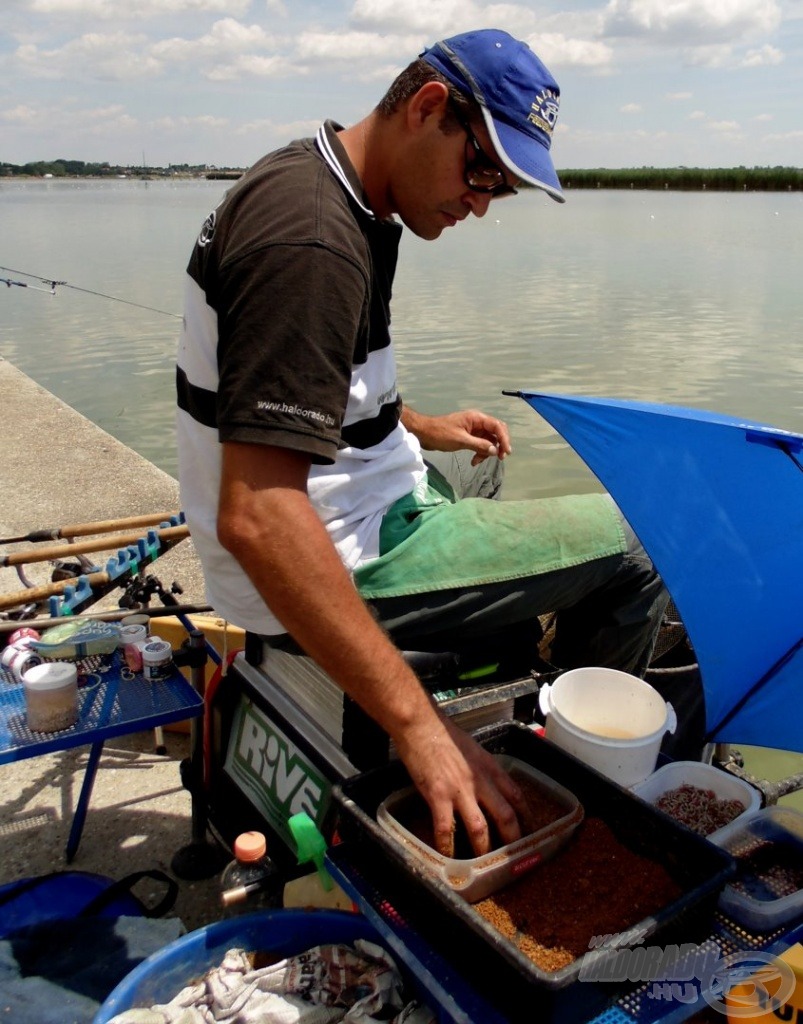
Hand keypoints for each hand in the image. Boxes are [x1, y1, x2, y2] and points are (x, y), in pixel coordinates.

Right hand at [392, 710, 529, 856]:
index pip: (516, 794)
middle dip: (512, 838)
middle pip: (505, 816)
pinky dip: (448, 846)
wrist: (419, 725)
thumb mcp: (473, 748)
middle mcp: (480, 781)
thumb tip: (488, 785)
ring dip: (484, 849)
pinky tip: (448, 856)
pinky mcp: (438, 797)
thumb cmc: (444, 733)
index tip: (529, 827)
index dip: (526, 814)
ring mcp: (459, 791)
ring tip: (484, 863)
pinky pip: (446, 829)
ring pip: (480, 828)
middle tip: (513, 854)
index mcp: (490, 767)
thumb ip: (483, 768)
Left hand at [402, 407, 511, 465]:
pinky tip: (474, 461)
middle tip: (499, 458)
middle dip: (499, 445)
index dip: (504, 439)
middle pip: (496, 432)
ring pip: (488, 440)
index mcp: (476, 418)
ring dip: (486, 452)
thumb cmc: (440, 434)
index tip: (506, 452)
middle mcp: (477, 422)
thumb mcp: (460, 440)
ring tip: (478, 461)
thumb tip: (494, 450)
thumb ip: (479, 445)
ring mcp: (473, 429)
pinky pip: (480, 444)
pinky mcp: (468, 436)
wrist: (424, 433)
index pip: (497, 426)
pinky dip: (479, 453)